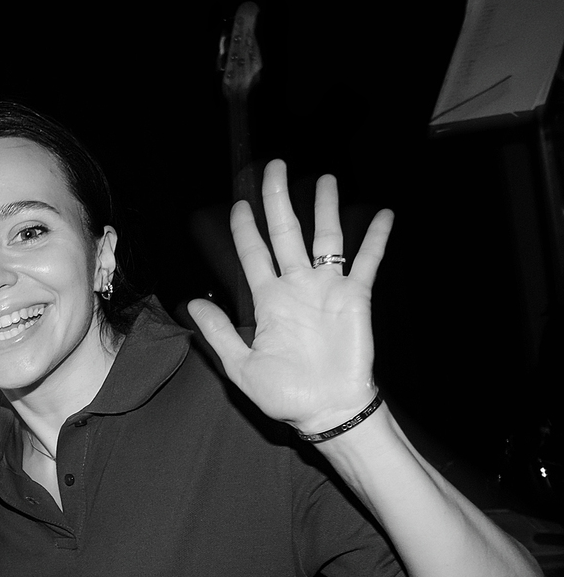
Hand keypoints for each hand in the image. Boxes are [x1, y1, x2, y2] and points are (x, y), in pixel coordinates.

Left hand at [186, 161, 394, 434]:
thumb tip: (192, 301)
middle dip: (279, 199)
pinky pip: (367, 262)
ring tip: (324, 178)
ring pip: (325, 238)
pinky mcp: (356, 298)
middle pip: (286, 233)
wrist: (325, 411)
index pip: (253, 254)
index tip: (238, 202)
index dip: (245, 228)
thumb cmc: (283, 394)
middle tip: (275, 165)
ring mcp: (327, 289)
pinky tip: (383, 213)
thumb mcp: (241, 365)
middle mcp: (296, 287)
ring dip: (325, 208)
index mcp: (268, 300)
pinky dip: (376, 238)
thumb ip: (219, 332)